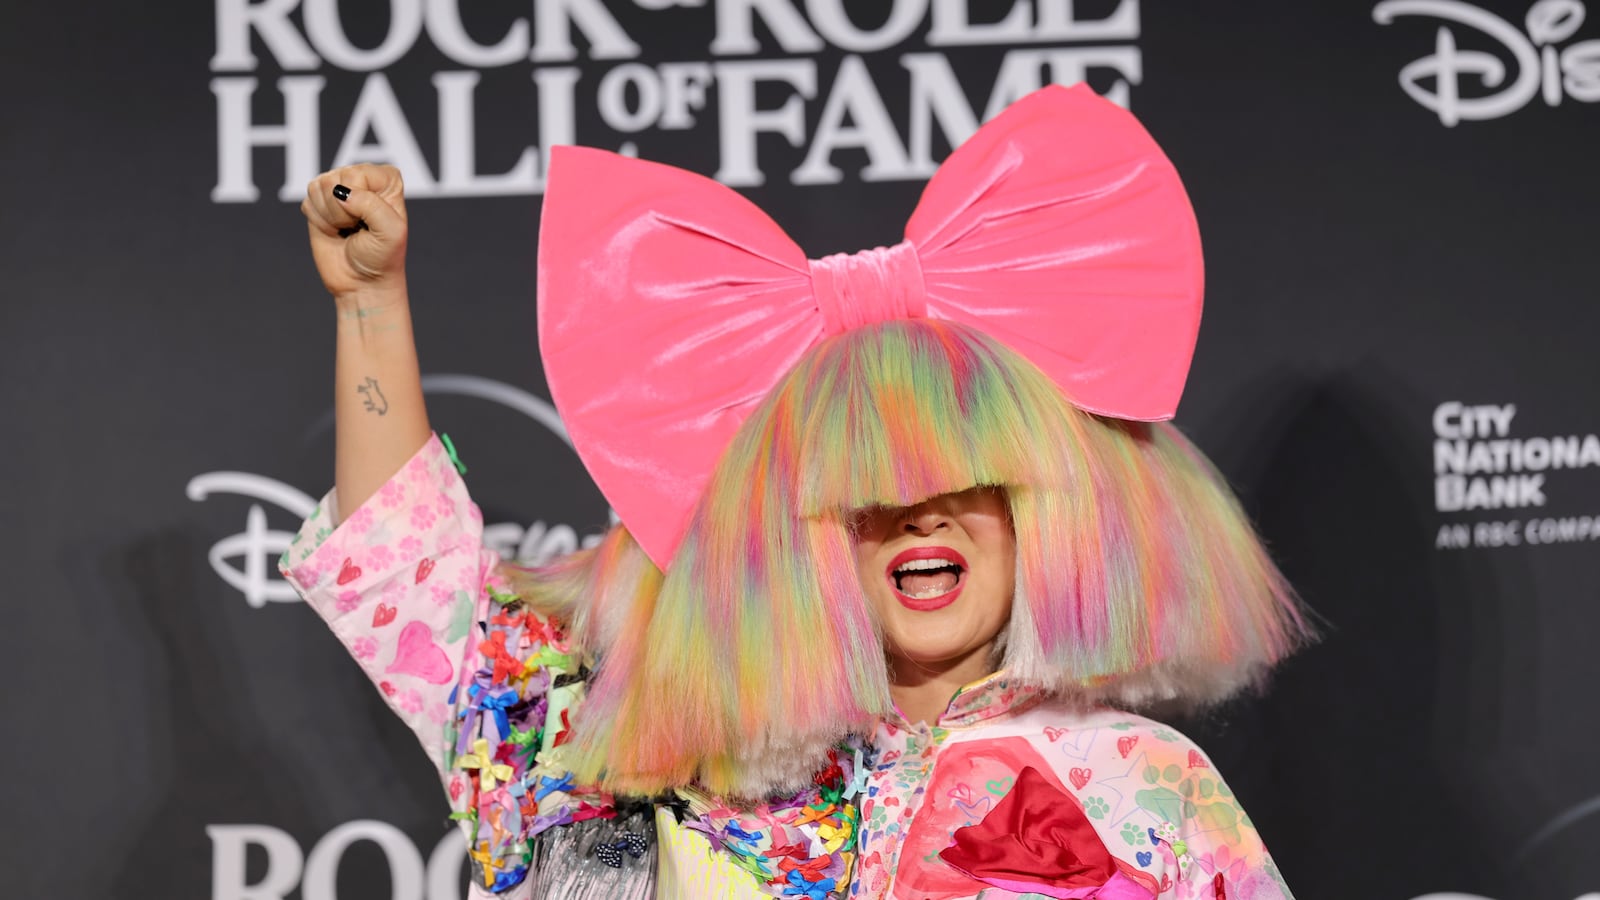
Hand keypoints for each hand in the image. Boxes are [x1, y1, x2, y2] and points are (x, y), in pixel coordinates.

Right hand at [302, 164, 407, 304]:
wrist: (362, 283)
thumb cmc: (383, 257)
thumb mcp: (391, 232)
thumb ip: (372, 205)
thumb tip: (341, 192)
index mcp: (387, 179)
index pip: (358, 173)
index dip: (360, 202)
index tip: (371, 222)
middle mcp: (362, 178)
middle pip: (335, 179)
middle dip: (343, 212)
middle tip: (357, 228)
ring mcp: (338, 188)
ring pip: (318, 188)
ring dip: (331, 218)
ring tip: (347, 230)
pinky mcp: (318, 203)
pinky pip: (308, 202)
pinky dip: (319, 222)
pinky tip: (334, 231)